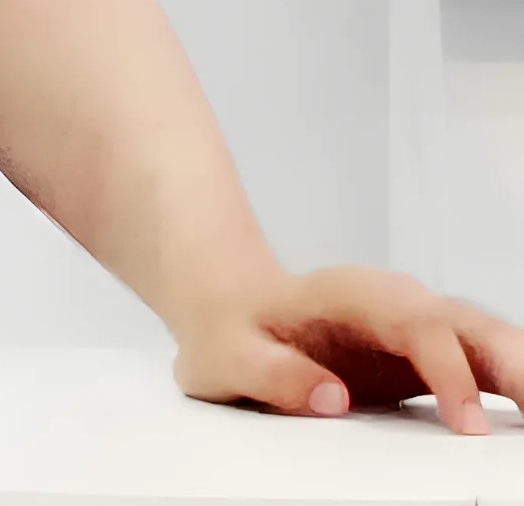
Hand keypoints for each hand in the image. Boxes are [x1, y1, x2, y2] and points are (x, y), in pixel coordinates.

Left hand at [174, 265, 523, 433]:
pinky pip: (483, 364)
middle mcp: (391, 301)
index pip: (414, 322)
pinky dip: (514, 385)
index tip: (467, 425)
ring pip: (484, 338)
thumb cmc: (229, 332)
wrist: (229, 307)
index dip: (448, 371)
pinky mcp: (427, 353)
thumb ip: (271, 374)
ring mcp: (414, 323)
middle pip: (465, 323)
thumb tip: (330, 397)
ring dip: (522, 373)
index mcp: (346, 294)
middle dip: (512, 366)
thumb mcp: (226, 357)